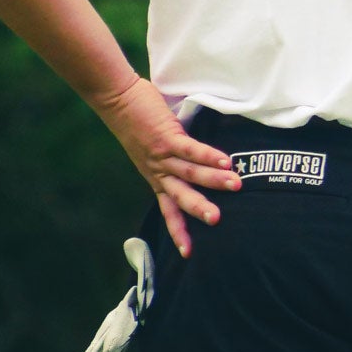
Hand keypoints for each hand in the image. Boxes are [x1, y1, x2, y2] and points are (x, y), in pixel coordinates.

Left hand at [93, 74, 240, 256]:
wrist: (114, 98)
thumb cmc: (136, 120)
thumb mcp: (152, 148)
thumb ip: (171, 158)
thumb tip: (197, 161)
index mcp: (155, 176)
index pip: (168, 209)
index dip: (179, 231)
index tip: (188, 253)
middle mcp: (158, 171)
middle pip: (181, 196)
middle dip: (199, 210)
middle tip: (217, 221)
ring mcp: (161, 155)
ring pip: (190, 173)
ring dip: (214, 180)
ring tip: (237, 185)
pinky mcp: (166, 136)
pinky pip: (190, 150)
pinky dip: (209, 156)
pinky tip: (226, 161)